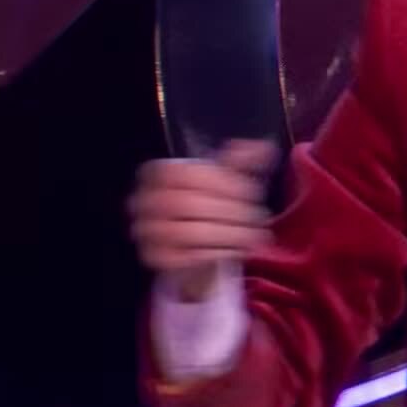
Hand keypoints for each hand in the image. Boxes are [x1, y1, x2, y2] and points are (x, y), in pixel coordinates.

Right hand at [128, 139, 278, 299]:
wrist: (193, 245)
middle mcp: (142, 201)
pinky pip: (188, 257)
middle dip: (230, 210)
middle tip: (257, 216)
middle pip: (188, 204)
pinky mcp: (155, 258)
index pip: (187, 173)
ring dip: (228, 234)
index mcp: (157, 173)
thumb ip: (241, 162)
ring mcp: (146, 231)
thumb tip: (263, 147)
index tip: (252, 190)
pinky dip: (218, 253)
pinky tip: (237, 249)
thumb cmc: (208, 204)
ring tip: (252, 234)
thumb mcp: (224, 178)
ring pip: (188, 233)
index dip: (222, 181)